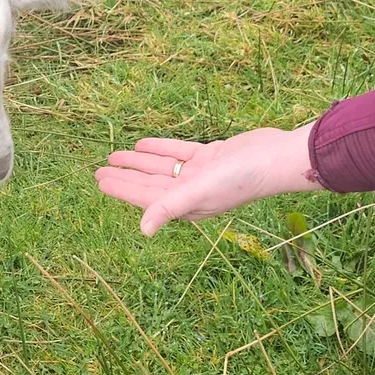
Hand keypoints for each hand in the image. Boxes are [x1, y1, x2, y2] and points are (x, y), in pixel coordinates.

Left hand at [95, 124, 321, 235]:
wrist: (276, 157)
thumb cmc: (240, 178)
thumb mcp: (199, 192)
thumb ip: (169, 208)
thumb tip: (143, 230)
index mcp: (187, 204)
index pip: (145, 196)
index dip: (121, 189)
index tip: (100, 181)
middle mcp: (192, 191)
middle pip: (150, 182)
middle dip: (124, 176)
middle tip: (98, 170)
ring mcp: (202, 173)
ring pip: (161, 166)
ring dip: (138, 161)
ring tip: (114, 155)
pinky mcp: (211, 156)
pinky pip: (179, 152)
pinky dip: (160, 149)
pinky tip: (142, 144)